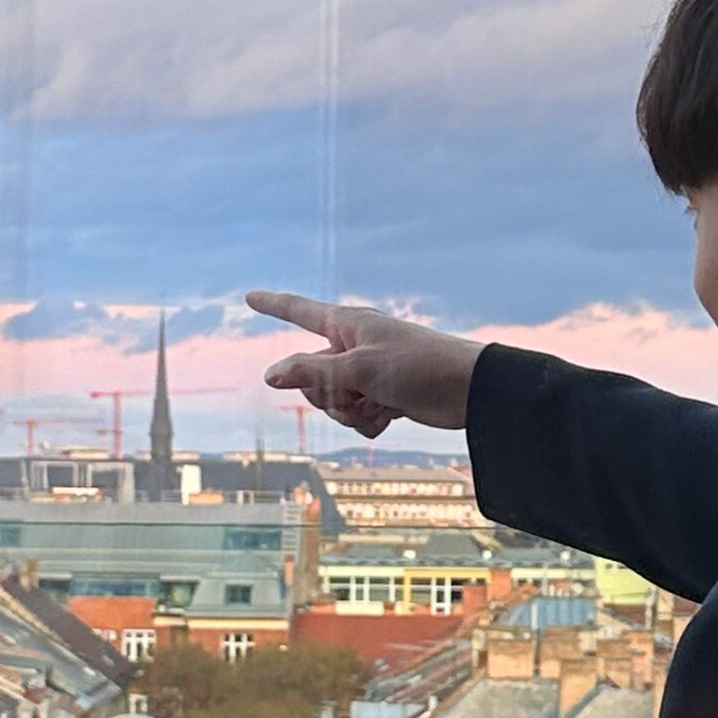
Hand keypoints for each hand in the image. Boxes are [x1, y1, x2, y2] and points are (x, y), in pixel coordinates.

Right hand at [246, 291, 479, 439]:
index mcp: (347, 325)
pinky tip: (391, 416)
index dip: (273, 305)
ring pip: (332, 402)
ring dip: (350, 411)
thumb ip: (312, 373)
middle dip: (326, 394)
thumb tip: (270, 376)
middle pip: (310, 376)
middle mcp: (353, 346)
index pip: (299, 311)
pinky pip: (355, 417)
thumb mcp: (358, 370)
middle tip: (356, 392)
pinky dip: (368, 422)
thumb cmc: (418, 367)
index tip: (249, 296)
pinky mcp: (383, 397)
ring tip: (379, 404)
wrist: (468, 392)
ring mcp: (367, 373)